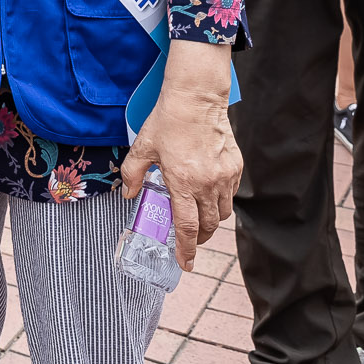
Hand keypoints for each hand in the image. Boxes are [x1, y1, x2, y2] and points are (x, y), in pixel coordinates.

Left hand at [121, 41, 239, 271]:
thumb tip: (127, 194)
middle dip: (199, 238)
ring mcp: (224, 176)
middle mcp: (207, 184)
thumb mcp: (143, 148)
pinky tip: (209, 193)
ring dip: (211, 221)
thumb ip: (132, 174)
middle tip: (190, 240)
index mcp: (183, 183)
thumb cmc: (168, 121)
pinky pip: (231, 194)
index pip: (187, 227)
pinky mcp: (235, 167)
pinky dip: (221, 200)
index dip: (187, 250)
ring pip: (222, 213)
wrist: (196, 98)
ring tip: (199, 217)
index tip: (187, 264)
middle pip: (208, 226)